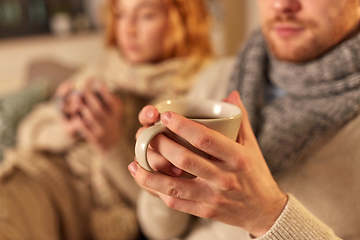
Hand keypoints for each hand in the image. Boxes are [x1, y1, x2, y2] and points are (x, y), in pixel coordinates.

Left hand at [60, 82, 123, 151]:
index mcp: (116, 112)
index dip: (105, 92)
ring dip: (83, 108)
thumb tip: (100, 83)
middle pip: (99, 109)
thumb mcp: (115, 109)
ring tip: (76, 98)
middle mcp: (110, 121)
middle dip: (90, 97)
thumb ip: (110, 98)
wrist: (111, 141)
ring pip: (91, 118)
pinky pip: (85, 128)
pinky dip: (79, 120)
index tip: (98, 82)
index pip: (111, 101)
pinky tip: (74, 114)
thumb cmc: (110, 118)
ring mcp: (102, 130)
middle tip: (81, 88)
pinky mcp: (94, 138)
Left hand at [129, 91, 286, 236]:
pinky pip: (176, 203)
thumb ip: (240, 119)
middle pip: (185, 159)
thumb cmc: (255, 173)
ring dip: (149, 175)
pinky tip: (147, 181)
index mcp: (236, 158)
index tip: (165, 116)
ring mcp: (213, 197)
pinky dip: (158, 192)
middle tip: (146, 134)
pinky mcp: (205, 212)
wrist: (265, 210)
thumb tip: (232, 94)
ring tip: (133, 163)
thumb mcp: (252, 145)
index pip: (205, 139)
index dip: (182, 126)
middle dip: (161, 145)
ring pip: (174, 186)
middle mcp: (224, 178)